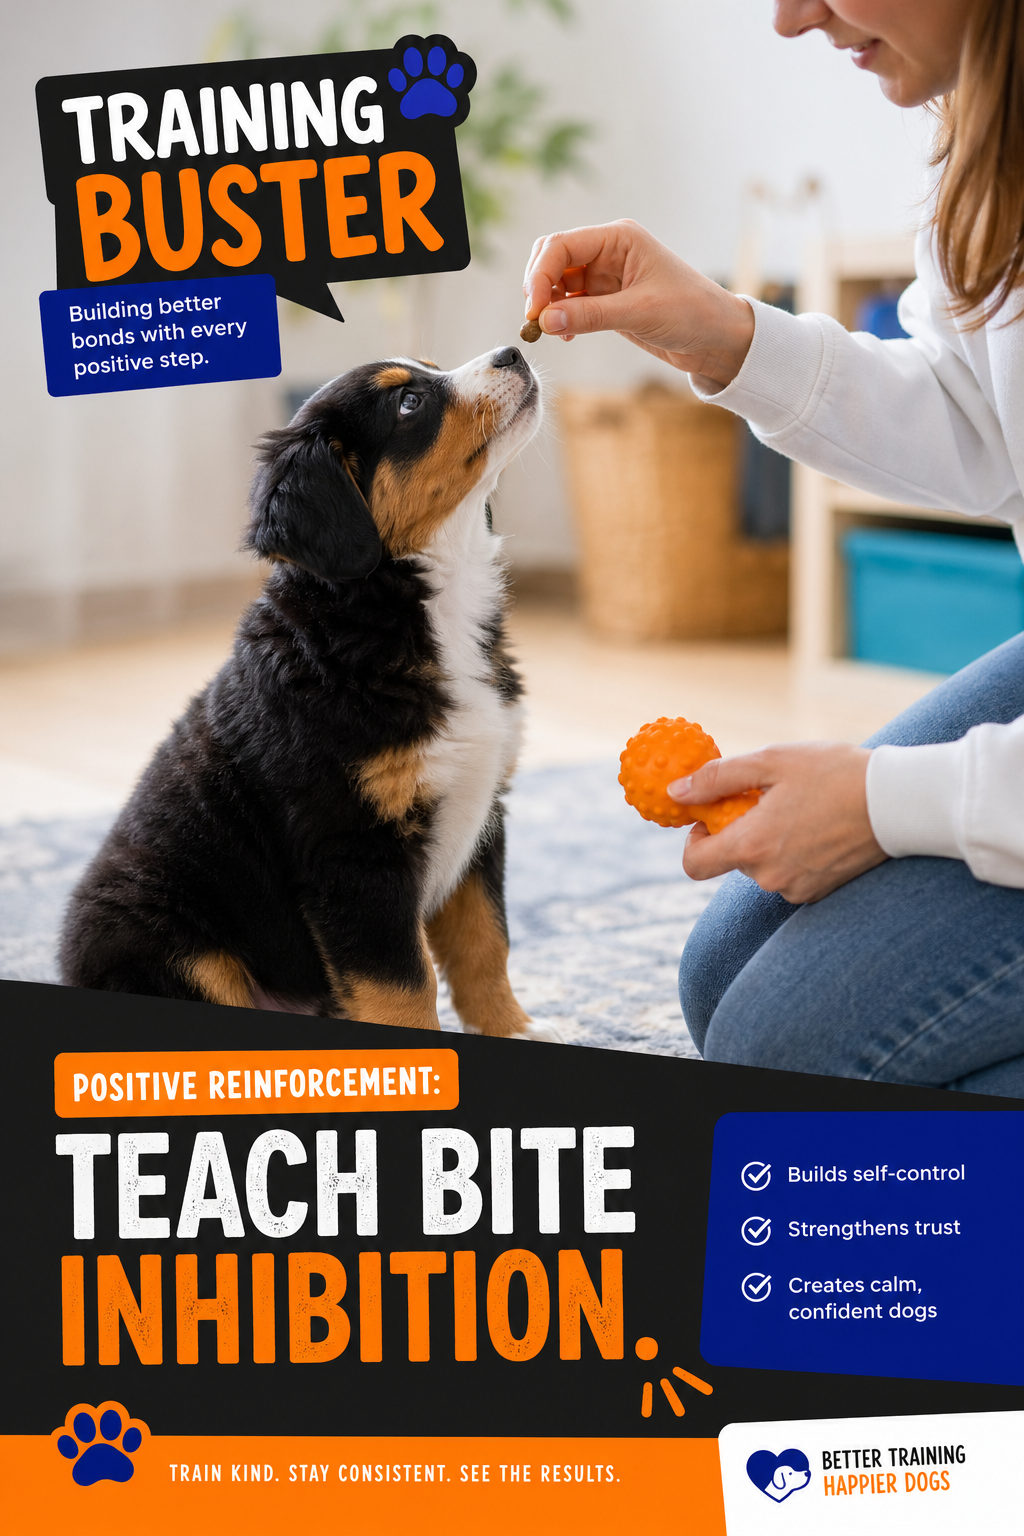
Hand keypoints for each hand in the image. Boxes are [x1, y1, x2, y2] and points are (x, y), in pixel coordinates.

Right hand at [522, 218, 754, 386]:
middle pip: (553, 258)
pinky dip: (561, 318)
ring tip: (551, 331)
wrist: (716, 337)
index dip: (541, 275)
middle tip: (535, 320)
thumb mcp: (640, 313)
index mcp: (619, 238)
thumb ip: (590, 316)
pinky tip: (565, 334)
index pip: (561, 246)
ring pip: (558, 283)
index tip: (535, 310)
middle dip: (539, 286)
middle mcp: (608, 251)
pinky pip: (570, 304)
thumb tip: (545, 321)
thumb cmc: (691, 312)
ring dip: (548, 306)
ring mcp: (605, 275)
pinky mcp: (606, 300)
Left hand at [670, 743, 887, 903]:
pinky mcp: (819, 892)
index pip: (694, 864)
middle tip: (771, 797)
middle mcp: (770, 877)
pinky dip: (794, 852)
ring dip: (770, 839)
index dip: (695, 838)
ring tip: (804, 808)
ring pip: (763, 865)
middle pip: (732, 859)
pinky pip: (789, 873)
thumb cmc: (835, 773)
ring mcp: (797, 888)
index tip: (712, 815)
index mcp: (752, 846)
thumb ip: (717, 778)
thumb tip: (675, 792)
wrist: (899, 802)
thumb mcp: (771, 762)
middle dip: (742, 829)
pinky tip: (820, 826)